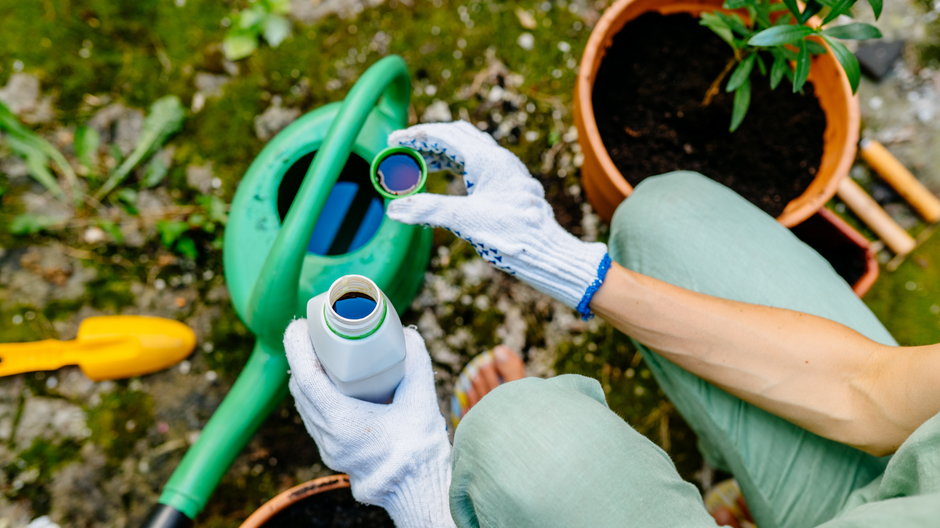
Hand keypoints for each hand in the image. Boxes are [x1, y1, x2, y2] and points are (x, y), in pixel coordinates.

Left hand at [284, 321, 454, 527]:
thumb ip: (416, 364)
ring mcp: (328, 448)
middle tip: (315, 334)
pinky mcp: (333, 453)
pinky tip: (330, 385)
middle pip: (300, 389)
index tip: (300, 326)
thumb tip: (407, 335)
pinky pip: (313, 418)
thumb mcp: (421, 400)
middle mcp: (328, 437)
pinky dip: (315, 396)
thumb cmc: (419, 448)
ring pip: (304, 405)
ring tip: (321, 355)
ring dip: (307, 377)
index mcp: (343, 422)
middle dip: (301, 357)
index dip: (298, 348)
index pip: (306, 377)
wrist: (418, 487)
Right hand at [386, 121, 609, 317]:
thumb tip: (394, 209)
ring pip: (470, 151)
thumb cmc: (513, 235)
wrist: (549, 253)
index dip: (416, 135)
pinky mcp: (510, 187)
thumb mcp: (465, 220)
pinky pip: (479, 166)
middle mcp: (500, 160)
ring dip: (442, 154)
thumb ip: (428, 210)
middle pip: (458, 137)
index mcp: (489, 160)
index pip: (446, 135)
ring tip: (419, 166)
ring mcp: (507, 172)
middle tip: (403, 150)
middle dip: (428, 140)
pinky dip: (457, 167)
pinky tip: (449, 182)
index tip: (393, 140)